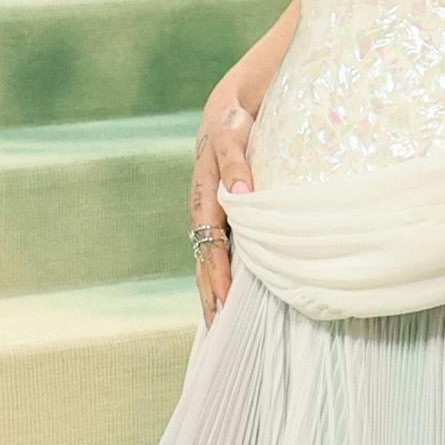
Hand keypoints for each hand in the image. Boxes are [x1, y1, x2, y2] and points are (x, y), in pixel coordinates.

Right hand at [189, 85, 254, 319]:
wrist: (229, 112)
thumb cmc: (232, 124)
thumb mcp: (233, 137)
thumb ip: (236, 163)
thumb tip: (241, 194)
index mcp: (205, 200)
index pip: (210, 247)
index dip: (217, 276)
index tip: (225, 303)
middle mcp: (205, 214)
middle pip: (204, 263)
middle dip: (209, 296)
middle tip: (218, 332)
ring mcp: (213, 218)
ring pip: (210, 261)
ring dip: (213, 291)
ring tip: (221, 325)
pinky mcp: (224, 217)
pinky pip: (221, 251)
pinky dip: (223, 274)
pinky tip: (232, 294)